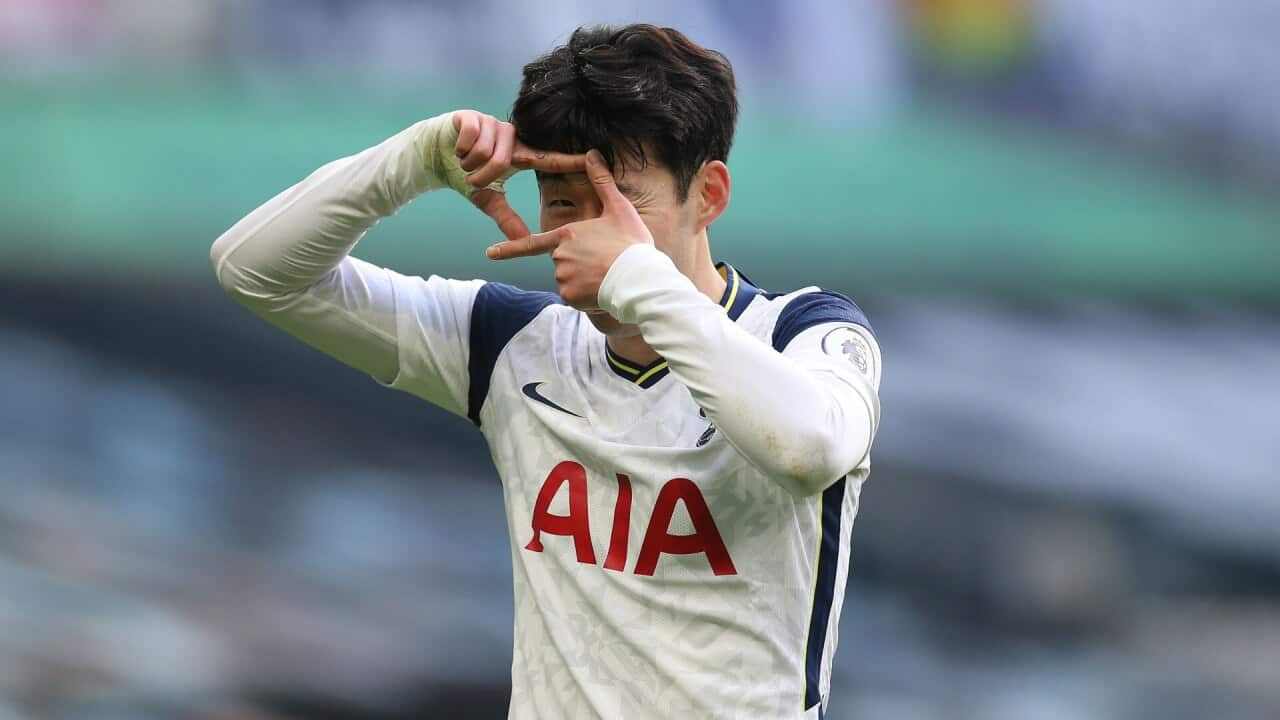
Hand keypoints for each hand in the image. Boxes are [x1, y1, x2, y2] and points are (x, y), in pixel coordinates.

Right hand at [450, 110, 586, 241]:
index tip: (593, 157)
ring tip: (464, 161)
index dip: (569, 159)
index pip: (548, 158)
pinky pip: (470, 138)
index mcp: (519, 155)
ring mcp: (493, 124)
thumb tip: (524, 240)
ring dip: (468, 164)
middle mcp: (511, 137)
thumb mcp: (487, 198)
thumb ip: (506, 218)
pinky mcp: (474, 117)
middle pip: (501, 162)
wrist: (435, 154)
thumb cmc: (466, 173)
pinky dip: (459, 150)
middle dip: (480, 176)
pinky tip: (457, 148)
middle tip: (471, 178)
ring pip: (484, 152)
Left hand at [485, 150, 654, 308]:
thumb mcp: (618, 208)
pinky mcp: (570, 296)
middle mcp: (559, 255)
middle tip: (605, 261)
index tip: (490, 253)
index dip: (509, 249)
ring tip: (607, 275)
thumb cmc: (630, 243)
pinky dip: (587, 296)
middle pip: (563, 262)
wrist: (639, 278)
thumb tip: (592, 153)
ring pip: (569, 280)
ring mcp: (562, 277)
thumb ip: (602, 182)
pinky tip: (603, 289)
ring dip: (584, 281)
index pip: (531, 243)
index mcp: (566, 234)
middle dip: (580, 264)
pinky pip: (575, 297)